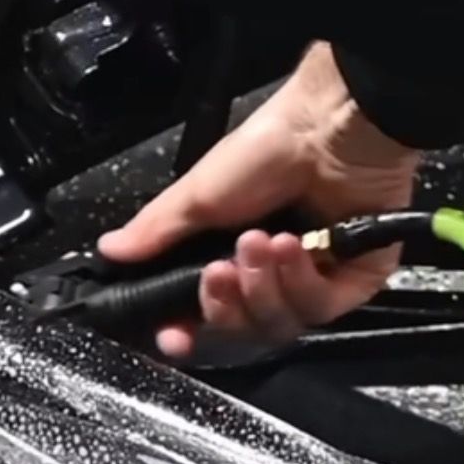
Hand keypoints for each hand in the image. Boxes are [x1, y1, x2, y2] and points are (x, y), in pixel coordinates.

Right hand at [98, 42, 419, 355]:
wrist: (330, 126)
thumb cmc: (267, 148)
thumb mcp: (199, 192)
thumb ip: (156, 231)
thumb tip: (109, 251)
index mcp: (230, 256)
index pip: (207, 314)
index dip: (188, 331)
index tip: (173, 338)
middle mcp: (271, 274)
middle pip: (242, 327)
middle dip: (227, 301)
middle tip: (220, 267)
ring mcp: (314, 279)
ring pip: (279, 323)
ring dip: (263, 285)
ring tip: (261, 241)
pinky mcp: (354, 281)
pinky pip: (319, 309)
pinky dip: (300, 280)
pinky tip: (294, 245)